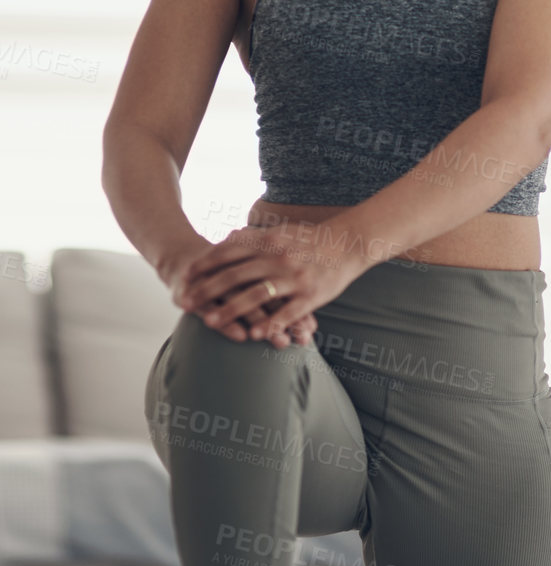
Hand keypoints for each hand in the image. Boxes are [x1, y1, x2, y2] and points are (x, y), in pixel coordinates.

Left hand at [173, 224, 367, 346]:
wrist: (349, 242)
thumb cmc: (312, 239)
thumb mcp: (281, 231)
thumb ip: (254, 236)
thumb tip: (227, 238)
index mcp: (268, 241)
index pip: (228, 253)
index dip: (204, 265)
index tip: (185, 276)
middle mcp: (278, 258)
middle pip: (235, 275)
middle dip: (207, 290)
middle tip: (186, 303)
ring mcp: (294, 277)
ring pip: (256, 296)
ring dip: (230, 310)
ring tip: (210, 322)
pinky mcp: (310, 295)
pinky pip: (286, 312)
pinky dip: (269, 324)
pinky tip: (254, 335)